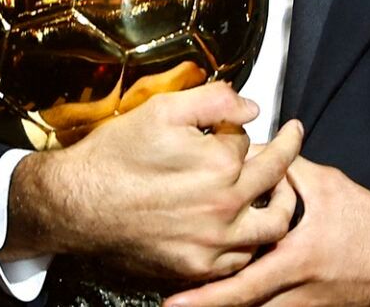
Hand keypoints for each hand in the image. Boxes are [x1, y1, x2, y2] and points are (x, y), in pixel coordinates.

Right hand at [5, 81, 303, 284]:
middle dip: (288, 154)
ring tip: (280, 190)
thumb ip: (213, 100)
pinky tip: (247, 228)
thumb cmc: (115, 156)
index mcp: (219, 163)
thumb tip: (252, 106)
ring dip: (281, 204)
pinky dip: (251, 242)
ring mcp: (212, 243)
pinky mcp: (197, 269)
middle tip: (292, 139)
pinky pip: (242, 260)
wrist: (76, 205)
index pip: (250, 141)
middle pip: (274, 179)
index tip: (234, 125)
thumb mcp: (161, 110)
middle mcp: (224, 206)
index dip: (239, 129)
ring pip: (271, 227)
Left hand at [163, 158, 369, 306]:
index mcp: (298, 258)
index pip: (245, 284)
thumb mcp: (326, 185)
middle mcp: (298, 291)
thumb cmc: (369, 222)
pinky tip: (230, 301)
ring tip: (191, 302)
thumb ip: (286, 170)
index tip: (174, 298)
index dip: (208, 295)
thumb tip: (249, 153)